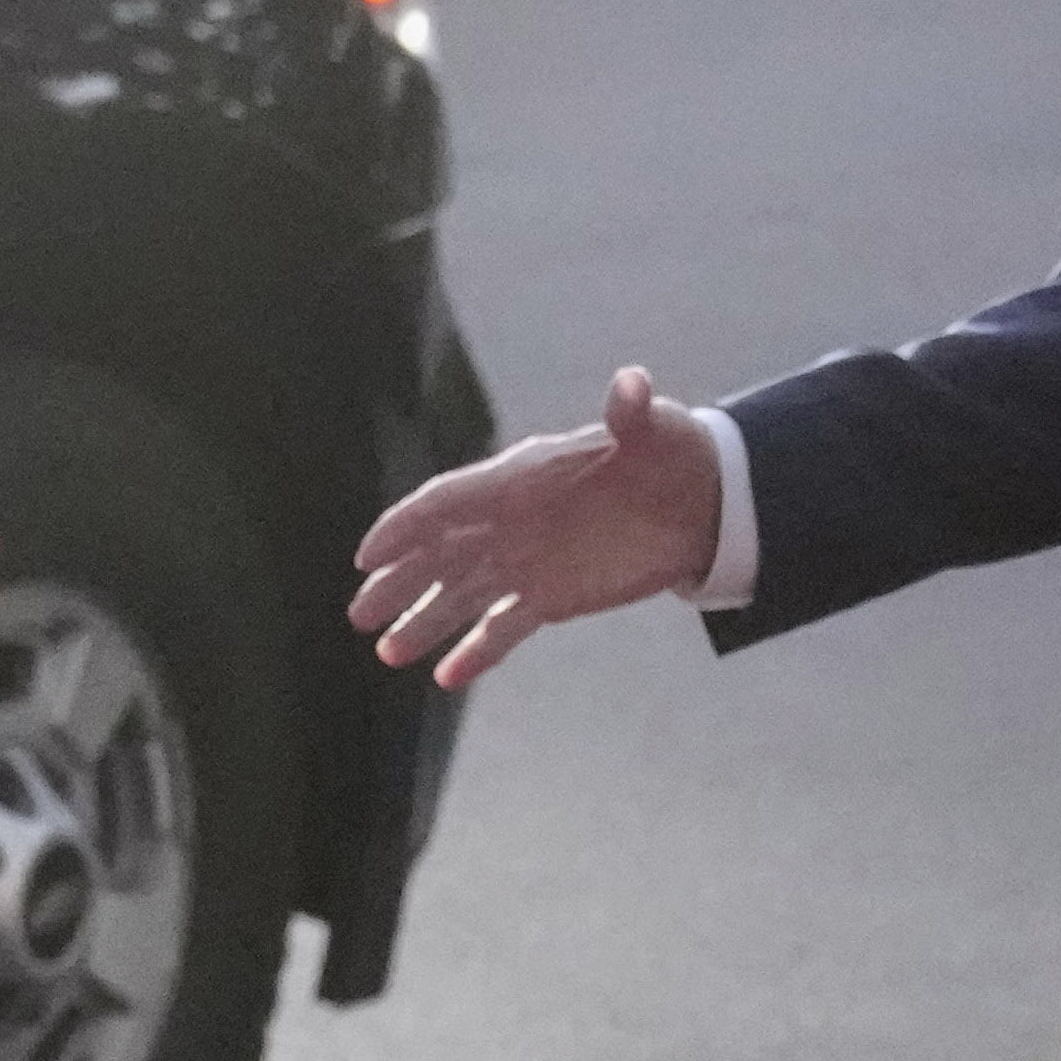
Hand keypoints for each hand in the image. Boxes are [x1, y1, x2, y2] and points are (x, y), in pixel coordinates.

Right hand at [349, 366, 726, 687]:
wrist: (703, 501)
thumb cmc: (670, 454)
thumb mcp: (653, 429)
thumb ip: (630, 413)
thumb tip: (631, 383)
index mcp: (521, 478)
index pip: (449, 502)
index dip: (406, 528)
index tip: (367, 556)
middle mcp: (511, 522)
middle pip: (440, 554)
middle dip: (397, 583)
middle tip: (358, 613)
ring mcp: (527, 562)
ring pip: (462, 595)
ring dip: (425, 622)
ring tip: (388, 653)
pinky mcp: (551, 596)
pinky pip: (504, 626)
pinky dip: (478, 650)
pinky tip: (448, 677)